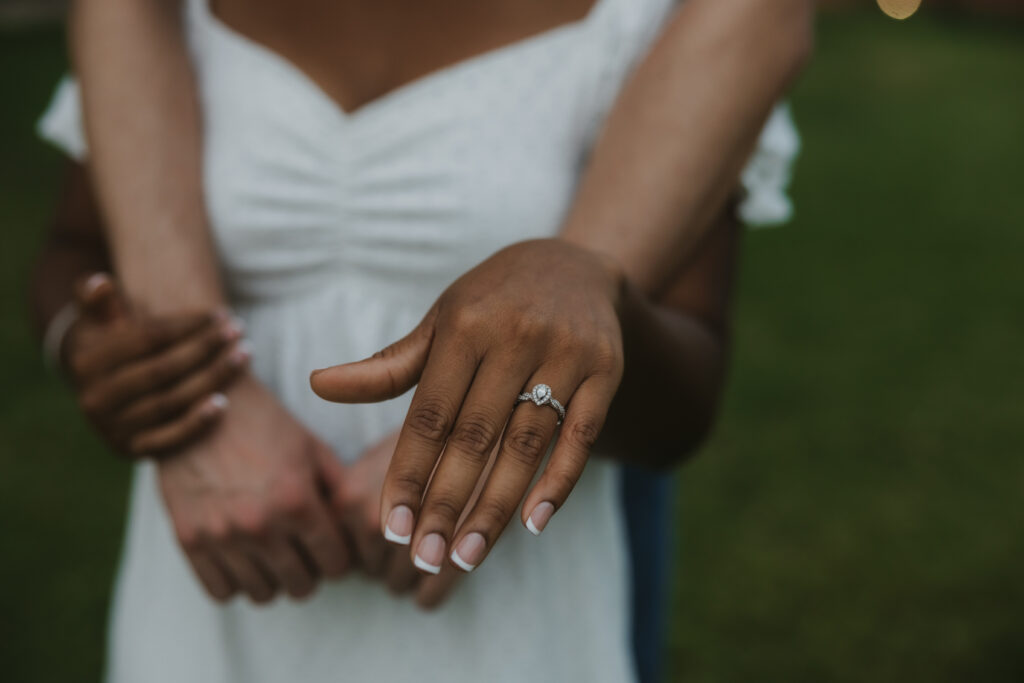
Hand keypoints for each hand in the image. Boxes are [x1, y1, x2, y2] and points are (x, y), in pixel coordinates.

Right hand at [64, 273, 248, 456]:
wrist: (100, 396)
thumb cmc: (112, 348)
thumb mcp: (99, 324)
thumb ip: (99, 303)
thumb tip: (100, 282)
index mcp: (86, 362)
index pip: (147, 339)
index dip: (186, 325)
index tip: (219, 313)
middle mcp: (95, 399)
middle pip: (163, 369)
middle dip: (205, 347)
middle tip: (238, 330)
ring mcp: (112, 428)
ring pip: (171, 401)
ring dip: (212, 378)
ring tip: (243, 354)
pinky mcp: (131, 450)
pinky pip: (169, 439)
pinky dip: (197, 422)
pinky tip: (224, 403)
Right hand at [158, 375, 351, 602]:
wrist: (197, 404)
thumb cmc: (264, 424)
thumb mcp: (313, 449)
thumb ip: (339, 492)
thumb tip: (359, 528)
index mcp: (297, 501)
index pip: (335, 564)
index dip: (339, 557)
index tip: (332, 546)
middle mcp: (260, 525)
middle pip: (301, 586)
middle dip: (310, 571)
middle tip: (304, 552)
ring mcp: (221, 536)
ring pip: (263, 595)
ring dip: (274, 579)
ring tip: (273, 555)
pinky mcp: (189, 540)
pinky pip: (221, 591)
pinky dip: (237, 582)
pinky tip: (244, 559)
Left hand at [311, 239, 624, 574]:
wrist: (573, 265)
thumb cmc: (492, 303)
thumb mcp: (440, 322)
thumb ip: (388, 366)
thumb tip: (318, 385)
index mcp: (465, 326)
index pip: (429, 415)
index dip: (409, 473)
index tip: (391, 526)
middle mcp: (515, 336)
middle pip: (476, 437)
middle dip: (447, 503)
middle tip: (425, 558)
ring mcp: (566, 353)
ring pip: (526, 445)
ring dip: (496, 507)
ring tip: (467, 557)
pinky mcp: (607, 369)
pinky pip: (581, 436)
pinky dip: (559, 482)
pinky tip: (534, 524)